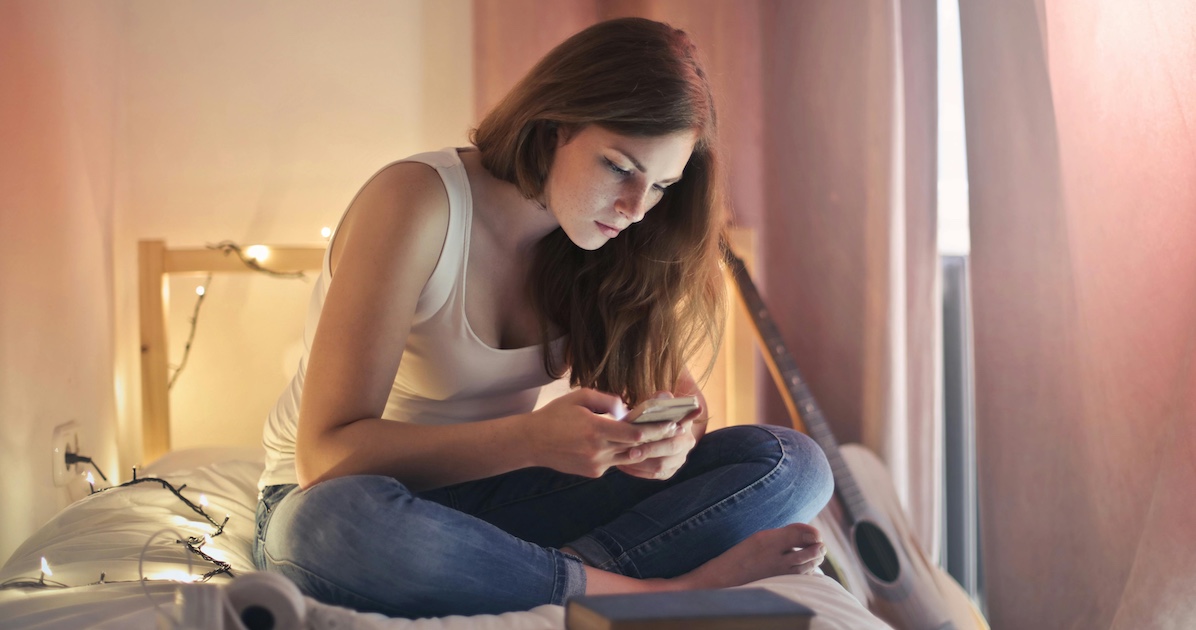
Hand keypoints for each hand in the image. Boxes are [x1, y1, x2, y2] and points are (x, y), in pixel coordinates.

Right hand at [524, 388, 680, 477]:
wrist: (532, 442)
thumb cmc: (556, 415)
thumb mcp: (580, 397)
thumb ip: (607, 400)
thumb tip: (628, 409)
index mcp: (596, 430)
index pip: (635, 434)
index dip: (655, 430)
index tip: (671, 424)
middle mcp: (598, 451)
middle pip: (636, 448)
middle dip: (656, 440)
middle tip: (674, 432)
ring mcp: (596, 465)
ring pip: (628, 458)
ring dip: (642, 449)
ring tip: (658, 438)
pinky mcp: (594, 473)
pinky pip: (614, 462)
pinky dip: (621, 453)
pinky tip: (625, 444)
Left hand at [616, 392, 700, 480]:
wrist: (659, 430)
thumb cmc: (654, 415)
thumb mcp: (658, 404)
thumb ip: (660, 399)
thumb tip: (665, 396)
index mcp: (686, 424)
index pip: (679, 427)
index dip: (663, 430)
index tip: (645, 433)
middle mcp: (686, 443)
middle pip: (669, 448)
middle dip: (649, 450)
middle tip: (630, 452)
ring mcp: (679, 459)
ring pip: (661, 466)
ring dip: (641, 464)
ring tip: (622, 459)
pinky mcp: (669, 471)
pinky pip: (654, 475)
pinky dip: (638, 471)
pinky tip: (623, 466)